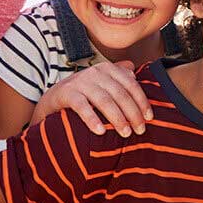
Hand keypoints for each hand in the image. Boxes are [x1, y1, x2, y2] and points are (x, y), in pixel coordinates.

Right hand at [30, 61, 152, 136]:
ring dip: (117, 118)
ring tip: (126, 133)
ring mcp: (80, 82)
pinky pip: (82, 106)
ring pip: (104, 100)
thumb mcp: (103, 82)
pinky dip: (92, 119)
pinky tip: (100, 132)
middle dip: (133, 113)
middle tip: (140, 130)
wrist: (52, 98)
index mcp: (108, 69)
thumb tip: (135, 72)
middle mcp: (95, 72)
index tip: (149, 118)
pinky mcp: (66, 93)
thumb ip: (119, 76)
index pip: (131, 85)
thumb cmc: (85, 93)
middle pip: (120, 94)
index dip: (142, 101)